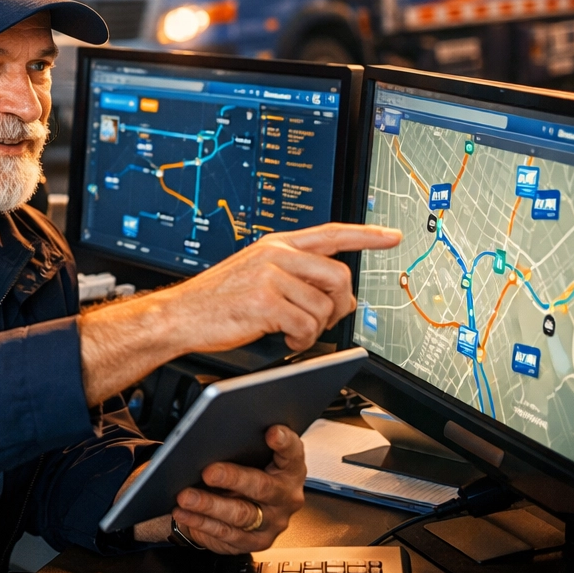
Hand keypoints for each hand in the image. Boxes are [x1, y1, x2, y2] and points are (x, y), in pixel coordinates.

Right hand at [158, 223, 400, 353]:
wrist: (181, 315)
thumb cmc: (217, 300)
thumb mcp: (256, 274)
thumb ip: (296, 275)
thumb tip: (340, 296)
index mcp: (276, 244)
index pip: (331, 233)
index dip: (366, 235)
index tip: (392, 236)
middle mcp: (275, 254)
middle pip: (339, 276)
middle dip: (338, 305)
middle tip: (322, 318)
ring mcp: (269, 276)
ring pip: (324, 306)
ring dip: (315, 328)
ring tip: (293, 331)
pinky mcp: (264, 301)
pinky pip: (306, 325)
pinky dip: (302, 339)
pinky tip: (286, 338)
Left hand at [169, 425, 306, 553]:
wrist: (233, 506)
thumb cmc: (240, 471)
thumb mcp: (244, 457)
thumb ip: (238, 446)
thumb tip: (206, 438)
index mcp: (289, 469)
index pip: (292, 453)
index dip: (285, 442)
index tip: (272, 432)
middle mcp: (286, 497)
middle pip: (263, 487)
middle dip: (233, 478)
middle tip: (209, 472)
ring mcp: (272, 522)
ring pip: (241, 514)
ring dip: (210, 505)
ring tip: (186, 496)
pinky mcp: (256, 542)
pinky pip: (226, 533)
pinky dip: (201, 522)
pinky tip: (184, 513)